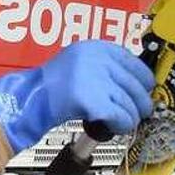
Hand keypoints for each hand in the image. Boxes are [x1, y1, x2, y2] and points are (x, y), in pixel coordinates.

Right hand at [0, 40, 153, 152]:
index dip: (143, 79)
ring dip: (131, 117)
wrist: (28, 100)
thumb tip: (130, 82)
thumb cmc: (49, 87)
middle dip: (140, 102)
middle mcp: (97, 59)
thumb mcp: (77, 64)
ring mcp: (96, 80)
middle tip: (140, 111)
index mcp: (95, 47)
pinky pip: (121, 116)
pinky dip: (122, 125)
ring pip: (130, 103)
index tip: (145, 88)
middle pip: (135, 83)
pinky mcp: (94, 101)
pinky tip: (115, 127)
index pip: (132, 61)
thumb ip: (102, 66)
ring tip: (124, 122)